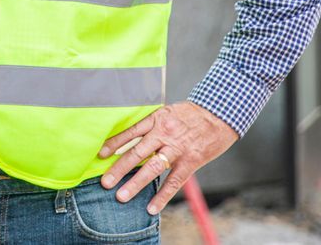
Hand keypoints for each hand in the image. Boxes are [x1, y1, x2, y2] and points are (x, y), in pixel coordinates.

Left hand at [98, 101, 237, 214]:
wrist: (220, 114)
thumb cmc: (191, 114)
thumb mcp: (168, 112)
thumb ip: (151, 124)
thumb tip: (132, 137)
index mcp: (156, 120)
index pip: (130, 132)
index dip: (114, 143)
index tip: (100, 154)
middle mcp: (163, 134)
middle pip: (137, 152)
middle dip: (119, 168)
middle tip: (105, 182)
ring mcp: (177, 148)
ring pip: (152, 168)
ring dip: (136, 183)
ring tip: (121, 196)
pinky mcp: (191, 161)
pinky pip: (174, 181)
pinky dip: (162, 196)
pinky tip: (152, 207)